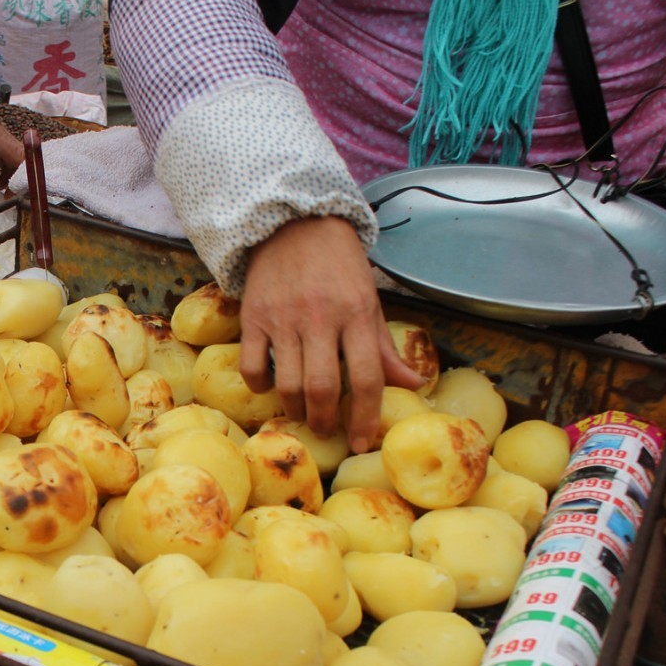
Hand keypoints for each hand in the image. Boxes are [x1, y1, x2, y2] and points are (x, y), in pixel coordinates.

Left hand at [0, 100, 23, 203]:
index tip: (25, 195)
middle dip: (22, 180)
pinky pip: (4, 164)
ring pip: (14, 164)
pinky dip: (4, 176)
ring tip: (6, 197)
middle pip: (22, 161)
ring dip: (13, 180)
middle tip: (15, 200)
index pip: (23, 157)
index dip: (28, 176)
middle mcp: (0, 138)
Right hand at [238, 217, 422, 453]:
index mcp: (357, 314)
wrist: (295, 224)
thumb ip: (385, 348)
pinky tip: (271, 387)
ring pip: (288, 383)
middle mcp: (320, 318)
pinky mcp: (253, 317)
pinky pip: (252, 366)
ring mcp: (283, 319)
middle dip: (325, 421)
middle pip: (323, 388)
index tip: (362, 441)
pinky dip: (260, 386)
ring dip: (296, 409)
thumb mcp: (370, 301)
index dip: (365, 417)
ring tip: (303, 412)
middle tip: (326, 430)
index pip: (366, 378)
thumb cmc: (339, 266)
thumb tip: (413, 385)